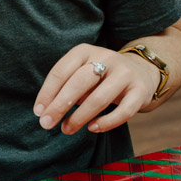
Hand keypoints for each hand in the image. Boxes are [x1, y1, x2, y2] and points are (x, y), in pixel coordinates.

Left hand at [34, 45, 159, 135]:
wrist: (141, 72)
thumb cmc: (101, 78)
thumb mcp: (81, 74)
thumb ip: (66, 88)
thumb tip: (46, 112)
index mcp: (85, 51)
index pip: (61, 71)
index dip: (47, 93)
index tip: (38, 112)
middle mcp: (106, 58)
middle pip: (78, 83)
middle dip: (59, 106)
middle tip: (46, 124)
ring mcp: (125, 73)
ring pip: (99, 98)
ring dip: (79, 117)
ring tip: (66, 129)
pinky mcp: (140, 90)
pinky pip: (123, 111)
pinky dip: (106, 122)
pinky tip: (92, 128)